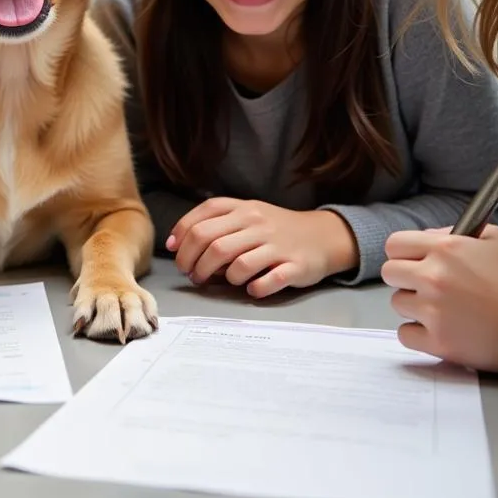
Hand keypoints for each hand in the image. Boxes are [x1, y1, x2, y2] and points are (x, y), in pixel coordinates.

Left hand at [165, 197, 358, 297]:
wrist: (322, 236)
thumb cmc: (273, 229)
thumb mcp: (245, 216)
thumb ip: (213, 224)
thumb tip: (175, 244)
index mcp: (242, 208)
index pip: (202, 216)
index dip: (181, 236)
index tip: (174, 253)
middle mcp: (258, 223)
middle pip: (212, 243)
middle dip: (194, 262)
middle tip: (192, 275)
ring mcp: (277, 244)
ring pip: (237, 263)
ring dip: (223, 278)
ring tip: (221, 281)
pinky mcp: (295, 266)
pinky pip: (269, 281)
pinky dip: (254, 288)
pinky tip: (251, 288)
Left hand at [382, 225, 497, 371]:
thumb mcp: (495, 239)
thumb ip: (453, 232)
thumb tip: (426, 237)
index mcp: (445, 249)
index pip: (394, 245)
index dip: (403, 253)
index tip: (414, 261)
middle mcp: (433, 277)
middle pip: (390, 273)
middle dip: (406, 278)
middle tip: (427, 286)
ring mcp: (434, 311)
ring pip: (398, 303)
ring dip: (415, 306)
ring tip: (443, 309)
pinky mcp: (439, 342)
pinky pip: (405, 334)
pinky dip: (418, 334)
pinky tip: (439, 329)